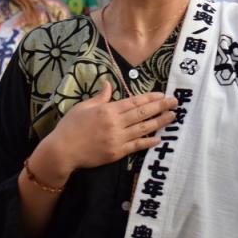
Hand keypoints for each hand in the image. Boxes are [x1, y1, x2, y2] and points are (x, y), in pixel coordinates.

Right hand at [47, 81, 178, 175]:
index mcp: (107, 110)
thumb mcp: (83, 107)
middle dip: (160, 107)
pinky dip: (148, 142)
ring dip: (160, 122)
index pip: (134, 102)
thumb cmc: (70, 127)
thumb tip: (108, 85)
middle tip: (175, 102)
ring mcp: (117, 139)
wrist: (62, 150)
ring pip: (143, 129)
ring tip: (172, 117)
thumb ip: (99, 97)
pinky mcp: (117, 153)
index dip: (150, 98)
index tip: (162, 94)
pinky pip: (136, 146)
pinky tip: (159, 138)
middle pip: (142, 113)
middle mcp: (115, 123)